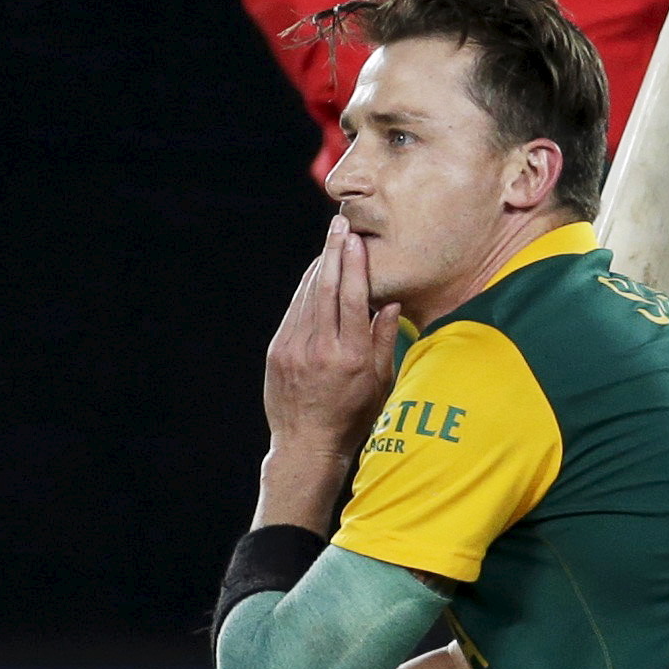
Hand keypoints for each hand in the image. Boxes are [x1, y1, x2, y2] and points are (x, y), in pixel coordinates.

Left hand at [263, 214, 402, 462]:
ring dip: (319, 264)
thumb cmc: (353, 416)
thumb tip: (390, 300)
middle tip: (339, 223)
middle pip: (326, 288)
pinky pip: (294, 310)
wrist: (307, 445)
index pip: (352, 299)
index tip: (356, 239)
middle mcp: (321, 350)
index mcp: (352, 358)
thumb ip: (386, 339)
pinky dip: (306, 288)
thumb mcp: (381, 383)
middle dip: (333, 251)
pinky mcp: (278, 351)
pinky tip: (315, 273)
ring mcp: (295, 350)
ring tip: (330, 242)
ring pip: (307, 295)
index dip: (354, 264)